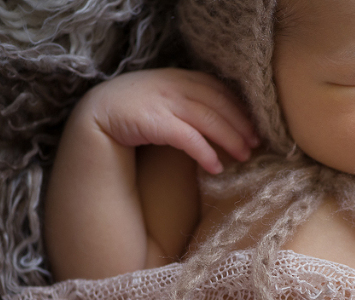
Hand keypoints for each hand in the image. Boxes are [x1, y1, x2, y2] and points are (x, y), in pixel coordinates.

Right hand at [75, 68, 258, 172]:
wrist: (97, 113)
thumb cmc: (137, 110)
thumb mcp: (167, 97)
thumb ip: (190, 100)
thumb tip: (223, 119)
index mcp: (181, 77)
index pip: (220, 90)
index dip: (241, 108)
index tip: (257, 126)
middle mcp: (175, 85)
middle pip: (219, 105)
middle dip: (241, 125)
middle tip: (257, 144)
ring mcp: (165, 101)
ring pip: (209, 120)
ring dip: (230, 139)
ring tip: (245, 156)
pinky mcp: (155, 121)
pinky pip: (188, 138)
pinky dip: (205, 153)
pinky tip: (216, 167)